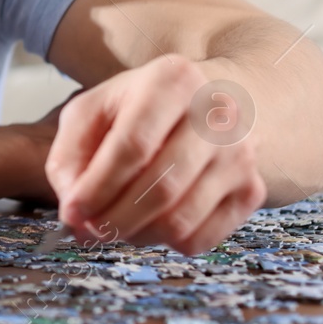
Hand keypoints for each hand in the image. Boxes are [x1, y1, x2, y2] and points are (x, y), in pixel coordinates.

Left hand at [45, 54, 266, 254]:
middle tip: (88, 230)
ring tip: (113, 225)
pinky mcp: (252, 190)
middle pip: (161, 187)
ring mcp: (241, 154)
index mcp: (173, 80)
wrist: (207, 102)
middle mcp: (217, 115)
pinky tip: (147, 223)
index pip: (133, 146)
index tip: (72, 212)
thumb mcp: (93, 111)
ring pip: (181, 220)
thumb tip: (74, 209)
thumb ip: (70, 154)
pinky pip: (201, 237)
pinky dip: (164, 242)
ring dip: (136, 234)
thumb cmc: (139, 107)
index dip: (98, 186)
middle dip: (114, 219)